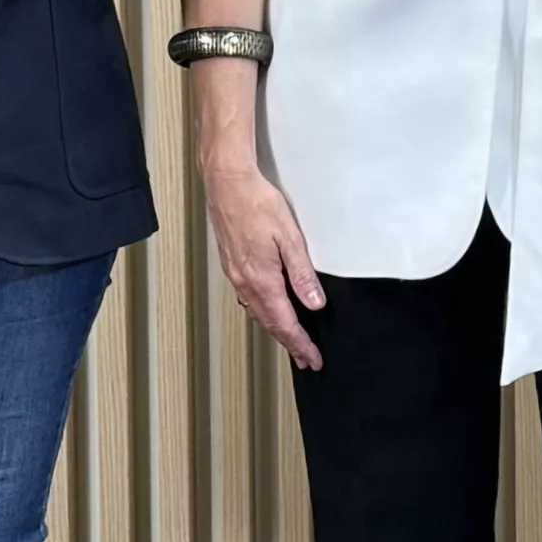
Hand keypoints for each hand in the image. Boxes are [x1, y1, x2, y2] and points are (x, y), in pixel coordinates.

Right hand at [196, 97, 328, 372]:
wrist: (227, 183)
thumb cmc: (257, 204)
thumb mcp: (290, 238)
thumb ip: (302, 274)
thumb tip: (314, 303)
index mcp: (262, 280)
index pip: (285, 323)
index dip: (301, 344)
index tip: (313, 359)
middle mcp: (246, 282)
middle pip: (270, 323)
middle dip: (289, 343)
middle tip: (305, 359)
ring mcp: (236, 274)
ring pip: (258, 312)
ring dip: (275, 329)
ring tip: (290, 340)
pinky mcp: (232, 264)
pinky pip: (249, 298)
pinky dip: (263, 311)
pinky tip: (268, 309)